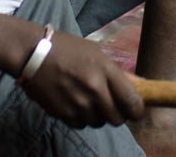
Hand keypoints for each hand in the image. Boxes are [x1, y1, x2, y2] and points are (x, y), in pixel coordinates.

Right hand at [18, 30, 143, 127]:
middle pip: (116, 118)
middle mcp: (94, 88)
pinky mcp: (63, 113)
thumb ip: (117, 72)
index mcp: (106, 70)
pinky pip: (81, 125)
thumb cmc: (69, 49)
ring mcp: (78, 102)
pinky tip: (77, 104)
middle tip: (114, 107)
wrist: (35, 54)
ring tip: (91, 102)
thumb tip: (140, 85)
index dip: (137, 110)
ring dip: (99, 116)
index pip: (131, 100)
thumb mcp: (97, 53)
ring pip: (99, 123)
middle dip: (118, 115)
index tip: (135, 110)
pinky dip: (82, 119)